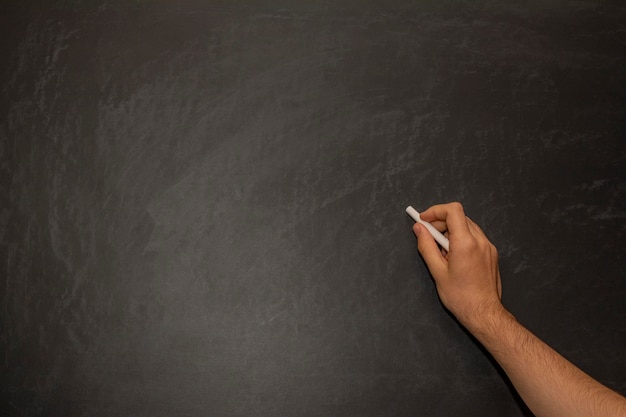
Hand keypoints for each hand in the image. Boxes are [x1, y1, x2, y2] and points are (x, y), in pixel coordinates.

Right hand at [413, 202, 503, 327]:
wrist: (483, 313)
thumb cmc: (460, 296)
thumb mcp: (437, 271)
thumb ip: (426, 246)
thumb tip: (419, 229)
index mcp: (466, 243)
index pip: (453, 210)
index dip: (435, 211)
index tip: (423, 219)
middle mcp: (480, 241)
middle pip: (459, 217)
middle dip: (441, 223)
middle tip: (428, 238)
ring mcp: (488, 247)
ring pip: (467, 226)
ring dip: (451, 232)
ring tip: (442, 252)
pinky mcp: (492, 254)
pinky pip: (474, 237)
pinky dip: (461, 239)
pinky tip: (454, 257)